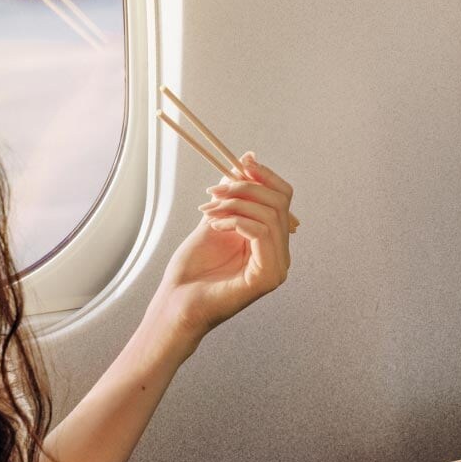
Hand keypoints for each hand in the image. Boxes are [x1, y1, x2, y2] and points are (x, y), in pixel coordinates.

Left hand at [151, 152, 295, 343]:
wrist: (177, 304)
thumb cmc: (193, 270)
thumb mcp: (215, 220)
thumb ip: (234, 194)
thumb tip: (249, 158)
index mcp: (272, 242)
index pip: (283, 197)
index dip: (264, 176)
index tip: (240, 164)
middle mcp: (281, 255)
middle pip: (279, 201)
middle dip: (245, 188)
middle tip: (214, 190)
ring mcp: (277, 268)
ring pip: (269, 215)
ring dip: (234, 204)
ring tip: (208, 210)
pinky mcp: (267, 277)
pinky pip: (260, 232)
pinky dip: (235, 220)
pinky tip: (214, 225)